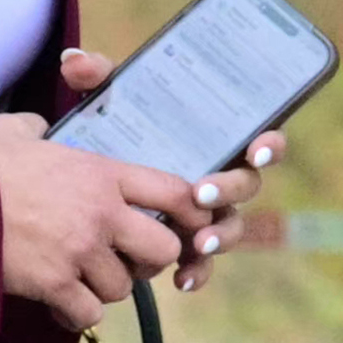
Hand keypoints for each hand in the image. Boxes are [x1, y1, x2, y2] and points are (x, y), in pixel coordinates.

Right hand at [0, 104, 194, 331]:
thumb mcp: (13, 132)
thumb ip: (37, 128)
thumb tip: (37, 127)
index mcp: (100, 174)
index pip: (175, 192)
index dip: (190, 212)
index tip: (182, 224)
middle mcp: (100, 214)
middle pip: (164, 249)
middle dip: (147, 259)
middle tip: (122, 258)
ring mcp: (79, 252)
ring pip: (124, 287)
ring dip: (104, 288)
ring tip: (78, 280)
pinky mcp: (54, 284)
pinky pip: (88, 313)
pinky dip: (76, 314)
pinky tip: (60, 306)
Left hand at [57, 47, 285, 294]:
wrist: (92, 173)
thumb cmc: (119, 126)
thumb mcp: (109, 100)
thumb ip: (97, 78)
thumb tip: (74, 63)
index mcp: (217, 137)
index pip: (260, 136)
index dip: (268, 143)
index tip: (256, 147)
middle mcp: (221, 174)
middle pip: (246, 184)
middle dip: (230, 190)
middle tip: (203, 194)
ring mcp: (208, 212)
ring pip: (229, 227)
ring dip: (218, 236)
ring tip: (196, 244)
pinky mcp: (188, 240)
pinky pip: (202, 260)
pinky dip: (197, 272)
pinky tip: (181, 279)